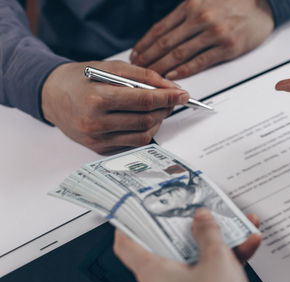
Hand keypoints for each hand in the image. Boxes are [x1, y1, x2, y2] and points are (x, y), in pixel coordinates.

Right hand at [41, 61, 188, 153]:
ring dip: (158, 121)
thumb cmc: (80, 79)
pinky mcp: (99, 149)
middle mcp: (96, 123)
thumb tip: (170, 86)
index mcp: (97, 98)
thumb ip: (142, 75)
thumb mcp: (109, 67)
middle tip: (173, 98)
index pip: (144, 101)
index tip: (183, 94)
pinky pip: (132, 144)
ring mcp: (97, 139)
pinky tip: (144, 119)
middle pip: (146, 119)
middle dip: (166, 108)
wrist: (51, 95)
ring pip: (143, 135)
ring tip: (159, 108)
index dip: (168, 97)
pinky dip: (145, 131)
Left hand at [114, 208, 261, 281]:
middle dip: (193, 227)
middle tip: (199, 211)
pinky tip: (247, 246)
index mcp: (155, 273)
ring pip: (196, 259)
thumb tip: (202, 218)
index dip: (130, 224)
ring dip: (218, 241)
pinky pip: (211, 273)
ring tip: (236, 226)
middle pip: (170, 247)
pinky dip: (227, 260)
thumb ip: (209, 233)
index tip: (137, 208)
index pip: (127, 246)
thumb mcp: (217, 260)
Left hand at [130, 0, 273, 78]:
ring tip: (152, 76)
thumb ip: (186, 13)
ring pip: (180, 53)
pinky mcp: (227, 48)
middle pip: (166, 43)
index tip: (135, 54)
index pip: (161, 28)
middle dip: (149, 57)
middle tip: (137, 69)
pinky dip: (185, 70)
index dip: (145, 43)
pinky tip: (174, 75)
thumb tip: (165, 32)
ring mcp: (214, 34)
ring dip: (162, 66)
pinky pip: (201, 61)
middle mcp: (200, 18)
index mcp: (191, 6)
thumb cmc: (234, 3)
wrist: (263, 4)